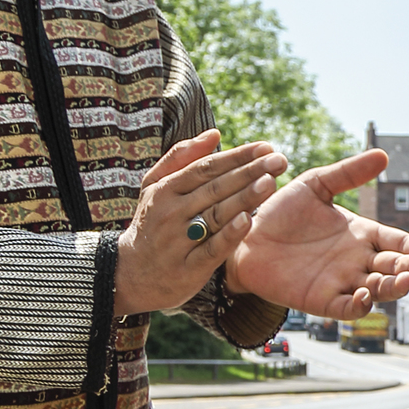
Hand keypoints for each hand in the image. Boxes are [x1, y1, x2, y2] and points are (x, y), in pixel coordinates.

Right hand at [117, 132, 286, 316]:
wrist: (129, 275)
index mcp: (166, 190)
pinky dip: (229, 235)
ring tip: (270, 182)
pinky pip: (211, 249)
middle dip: (250, 172)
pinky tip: (248, 220)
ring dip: (244, 198)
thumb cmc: (152, 223)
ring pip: (216, 215)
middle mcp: (172, 212)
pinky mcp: (187, 268)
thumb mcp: (155, 187)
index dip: (237, 156)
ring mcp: (179, 241)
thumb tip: (214, 133)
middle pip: (215, 188)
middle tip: (279, 160)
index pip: (206, 167)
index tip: (266, 146)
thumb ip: (181, 158)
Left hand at [229, 148, 408, 317]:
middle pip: (395, 268)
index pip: (399, 243)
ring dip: (392, 288)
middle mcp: (357, 260)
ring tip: (402, 281)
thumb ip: (348, 173)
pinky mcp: (320, 300)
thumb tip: (383, 155)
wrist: (243, 236)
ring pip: (377, 290)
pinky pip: (346, 308)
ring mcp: (341, 282)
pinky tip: (366, 295)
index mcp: (362, 234)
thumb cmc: (280, 211)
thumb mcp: (315, 185)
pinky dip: (360, 305)